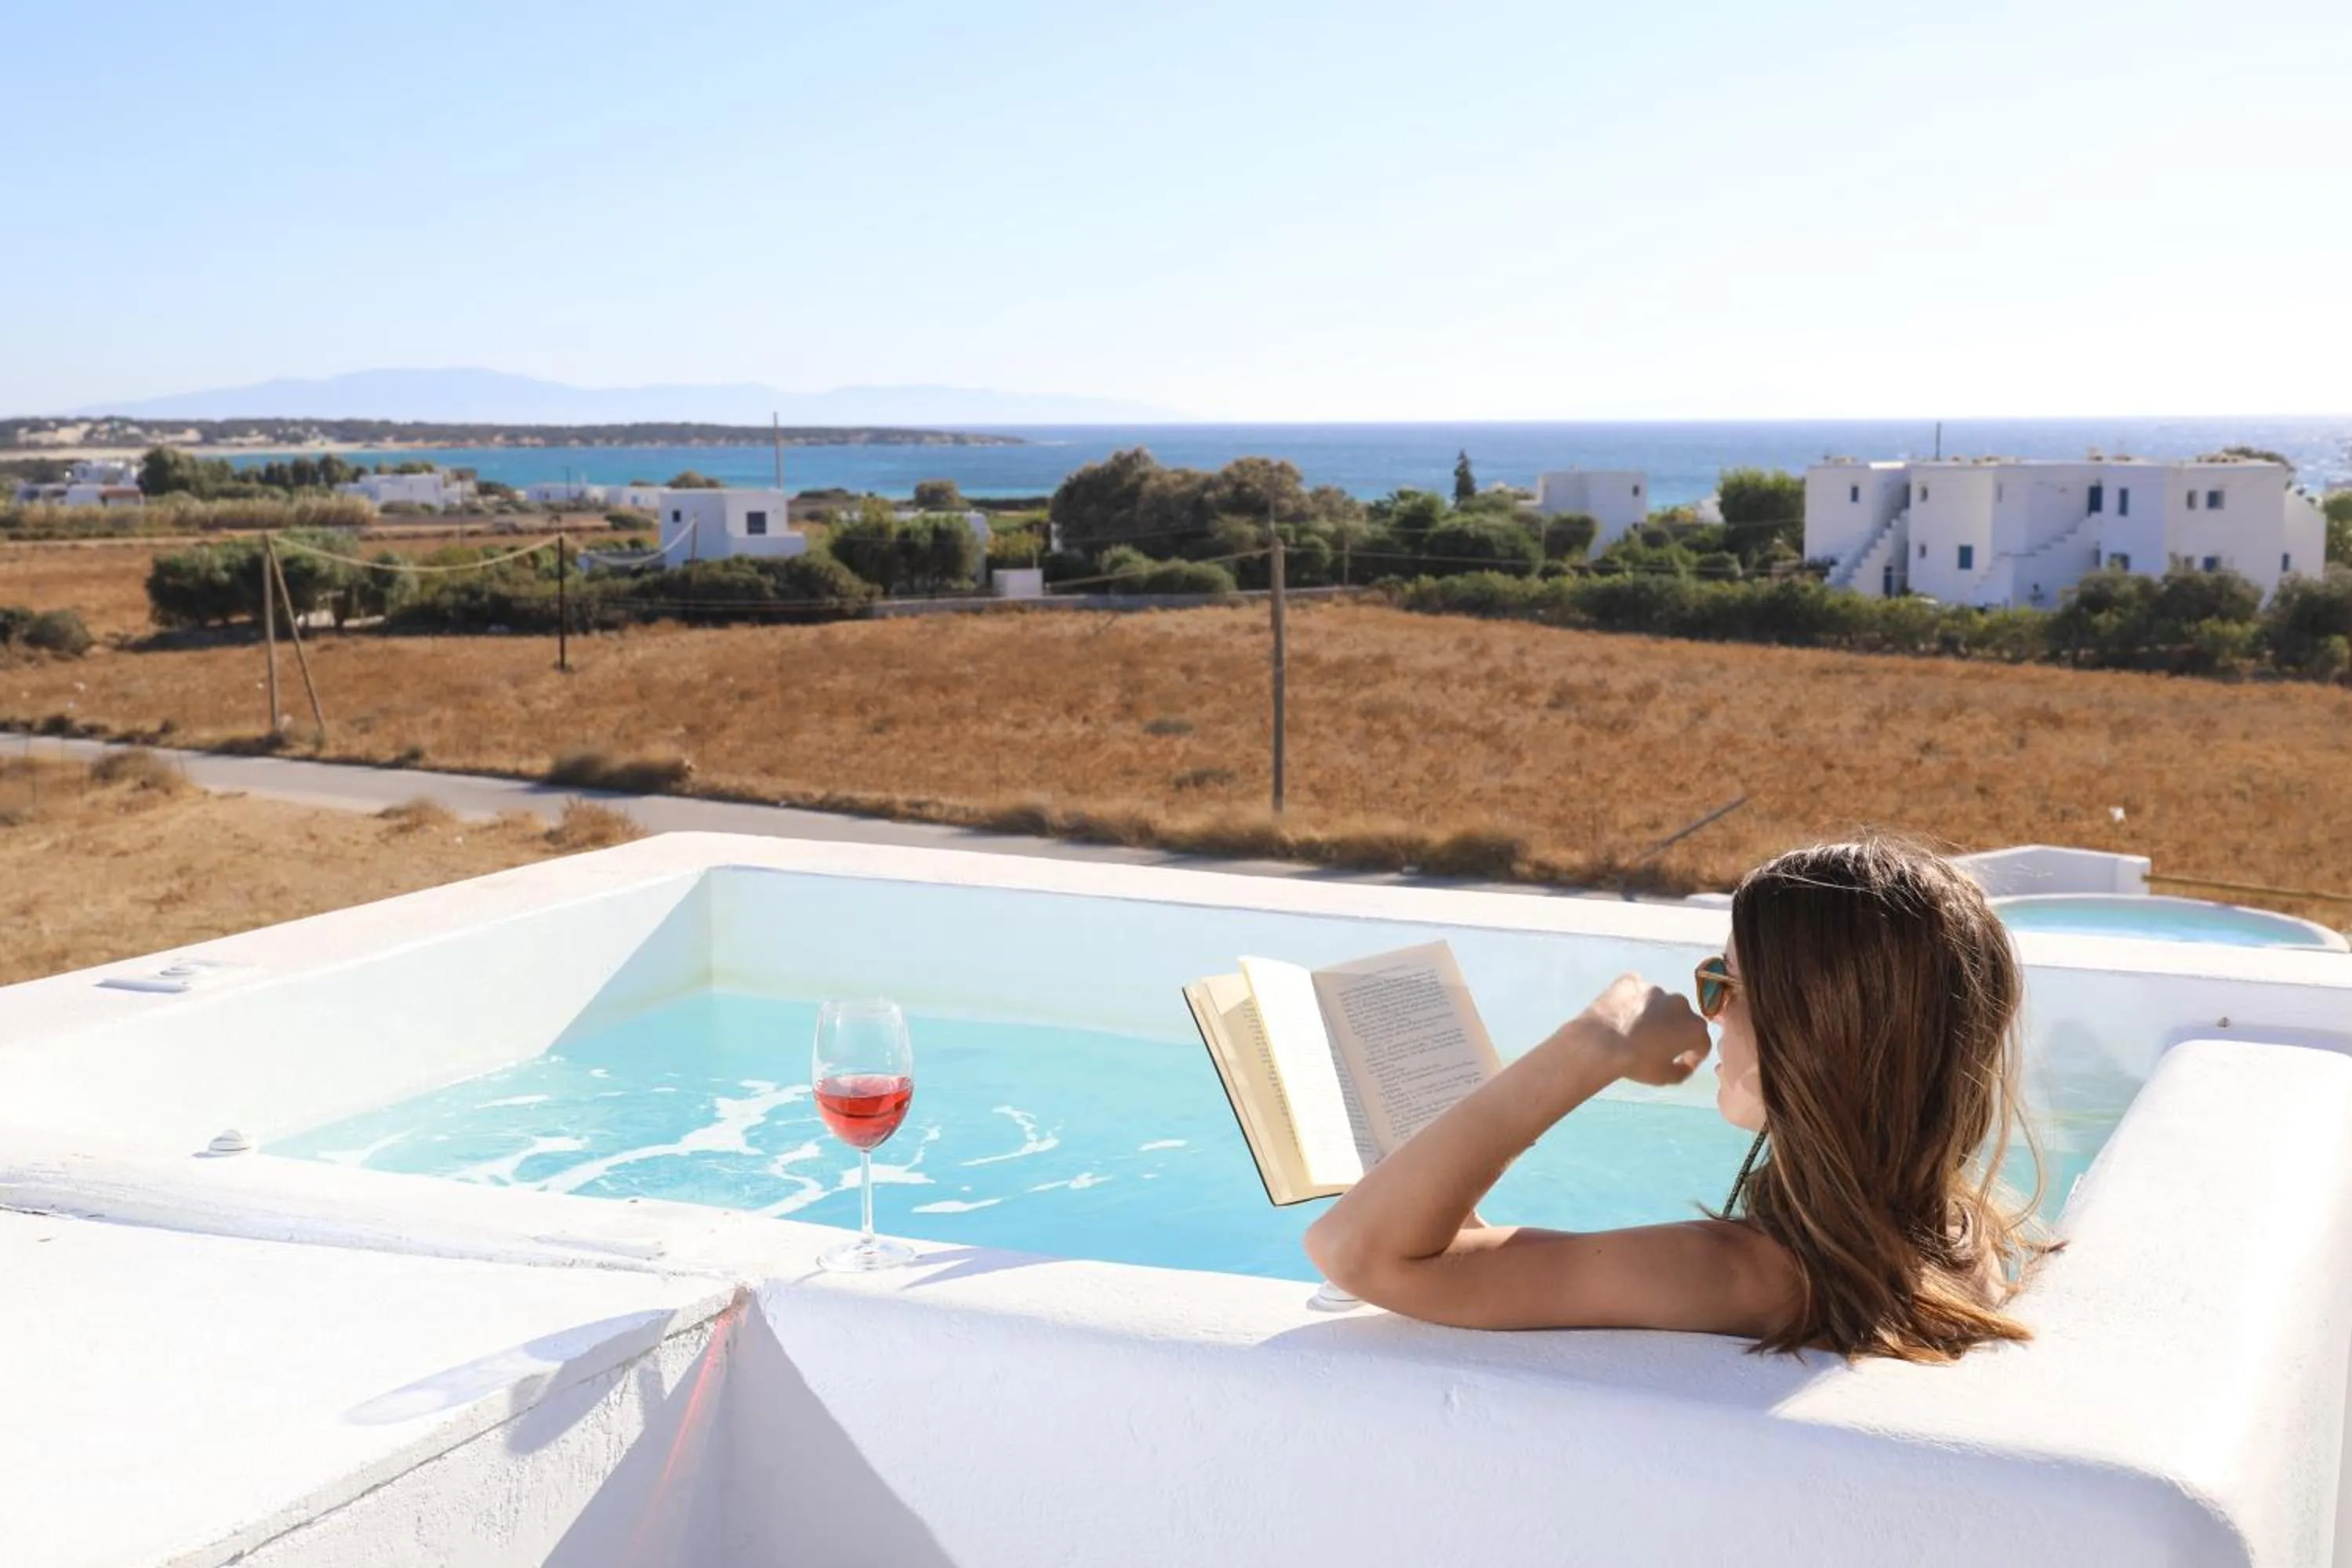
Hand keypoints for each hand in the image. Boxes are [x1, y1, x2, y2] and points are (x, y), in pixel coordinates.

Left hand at [1561, 974, 1709, 1085]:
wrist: (1600, 1043)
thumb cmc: (1636, 1063)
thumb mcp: (1665, 1077)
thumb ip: (1683, 1071)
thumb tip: (1686, 1064)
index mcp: (1693, 1027)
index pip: (1701, 1041)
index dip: (1693, 1054)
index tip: (1681, 1061)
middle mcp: (1679, 1003)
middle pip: (1681, 1018)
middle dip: (1673, 1029)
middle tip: (1655, 1043)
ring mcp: (1655, 989)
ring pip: (1658, 1003)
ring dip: (1652, 1014)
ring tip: (1632, 1029)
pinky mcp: (1631, 980)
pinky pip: (1636, 991)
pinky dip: (1632, 1001)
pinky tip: (1619, 1014)